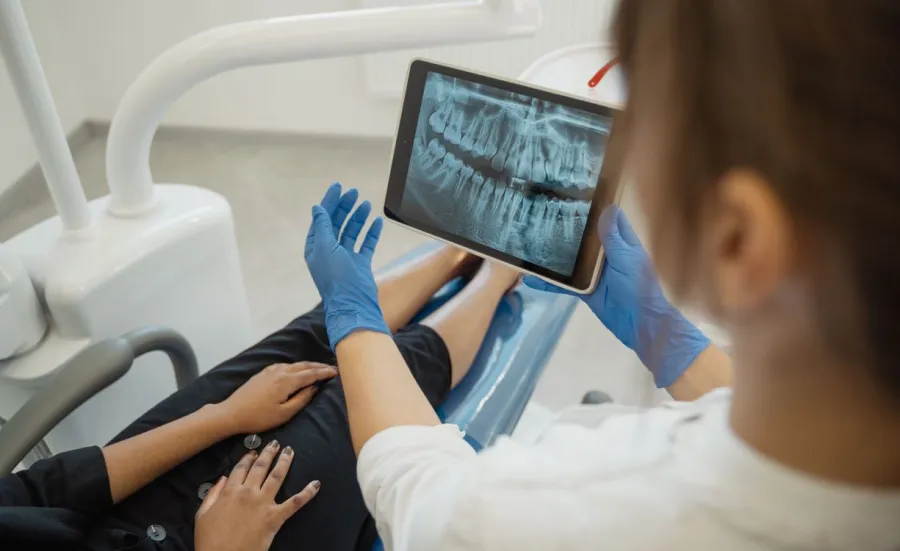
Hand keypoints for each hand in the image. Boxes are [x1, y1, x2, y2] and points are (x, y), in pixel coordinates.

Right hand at [195, 441, 319, 550]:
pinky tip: (316, 484)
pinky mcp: (275, 517)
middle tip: (276, 444)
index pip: (241, 468)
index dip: (248, 458)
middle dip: (269, 453)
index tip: (254, 451)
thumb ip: (212, 494)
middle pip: (261, 467)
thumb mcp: (202, 515)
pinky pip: (295, 503)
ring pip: (277, 476)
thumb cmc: (210, 540)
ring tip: (290, 452)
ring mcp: (263, 503)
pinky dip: (307, 493)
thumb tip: (222, 479)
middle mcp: (248, 493)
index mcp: (230, 492)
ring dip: (284, 462)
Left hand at [218, 362, 336, 434]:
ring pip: (294, 364)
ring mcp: (270, 370)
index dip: (324, 373)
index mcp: (287, 381)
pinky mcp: (263, 373)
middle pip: (304, 366)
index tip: (336, 372)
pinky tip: (297, 369)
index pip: (311, 374)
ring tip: (318, 368)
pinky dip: (296, 366)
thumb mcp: (284, 414)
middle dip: (318, 366)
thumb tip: (314, 388)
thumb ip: (302, 399)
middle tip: (331, 368)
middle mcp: (280, 371)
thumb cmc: (259, 417)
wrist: (232, 413)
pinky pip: (285, 365)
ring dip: (308, 365)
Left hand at [304, 182, 389, 348]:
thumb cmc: (336, 278)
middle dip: (344, 206)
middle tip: (354, 193)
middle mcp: (330, 251)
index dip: (329, 202)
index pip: (322, 219)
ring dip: (358, 217)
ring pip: (352, 231)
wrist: (354, 304)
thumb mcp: (325, 247)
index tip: (338, 186)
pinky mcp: (360, 264)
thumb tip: (317, 208)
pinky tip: (376, 221)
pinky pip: (366, 244)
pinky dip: (371, 232)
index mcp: (316, 247)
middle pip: (337, 223)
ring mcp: (346, 258)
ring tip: (366, 204)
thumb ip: (323, 226)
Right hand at [524, 205, 709, 387]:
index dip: (597, 205)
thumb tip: (607, 208)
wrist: (639, 323)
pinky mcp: (585, 290)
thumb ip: (613, 237)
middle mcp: (606, 254)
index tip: (576, 191)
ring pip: (573, 259)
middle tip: (544, 212)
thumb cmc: (638, 287)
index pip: (609, 218)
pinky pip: (565, 284)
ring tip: (532, 241)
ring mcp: (594, 272)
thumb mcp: (626, 258)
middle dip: (569, 228)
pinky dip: (550, 282)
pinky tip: (532, 278)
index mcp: (621, 242)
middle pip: (586, 237)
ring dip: (556, 254)